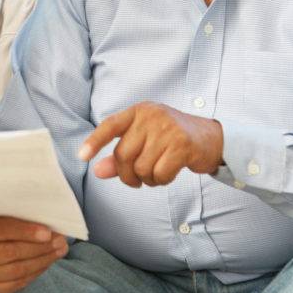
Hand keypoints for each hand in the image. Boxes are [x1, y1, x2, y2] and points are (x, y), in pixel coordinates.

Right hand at [0, 216, 67, 292]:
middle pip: (11, 252)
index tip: (47, 232)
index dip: (26, 231)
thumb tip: (46, 221)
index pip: (2, 229)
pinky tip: (46, 263)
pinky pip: (17, 283)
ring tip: (59, 251)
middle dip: (40, 247)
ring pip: (17, 270)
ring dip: (43, 260)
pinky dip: (35, 273)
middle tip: (60, 241)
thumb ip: (16, 218)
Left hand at [78, 101, 223, 186]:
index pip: (110, 125)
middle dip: (127, 175)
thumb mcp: (144, 141)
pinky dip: (161, 180)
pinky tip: (169, 173)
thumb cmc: (172, 139)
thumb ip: (120, 156)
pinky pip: (159, 174)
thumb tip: (97, 171)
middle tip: (137, 180)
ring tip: (157, 172)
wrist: (210, 138)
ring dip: (147, 179)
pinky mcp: (182, 145)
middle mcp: (151, 116)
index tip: (82, 157)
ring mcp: (167, 129)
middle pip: (123, 155)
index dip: (94, 141)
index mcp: (139, 111)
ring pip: (141, 168)